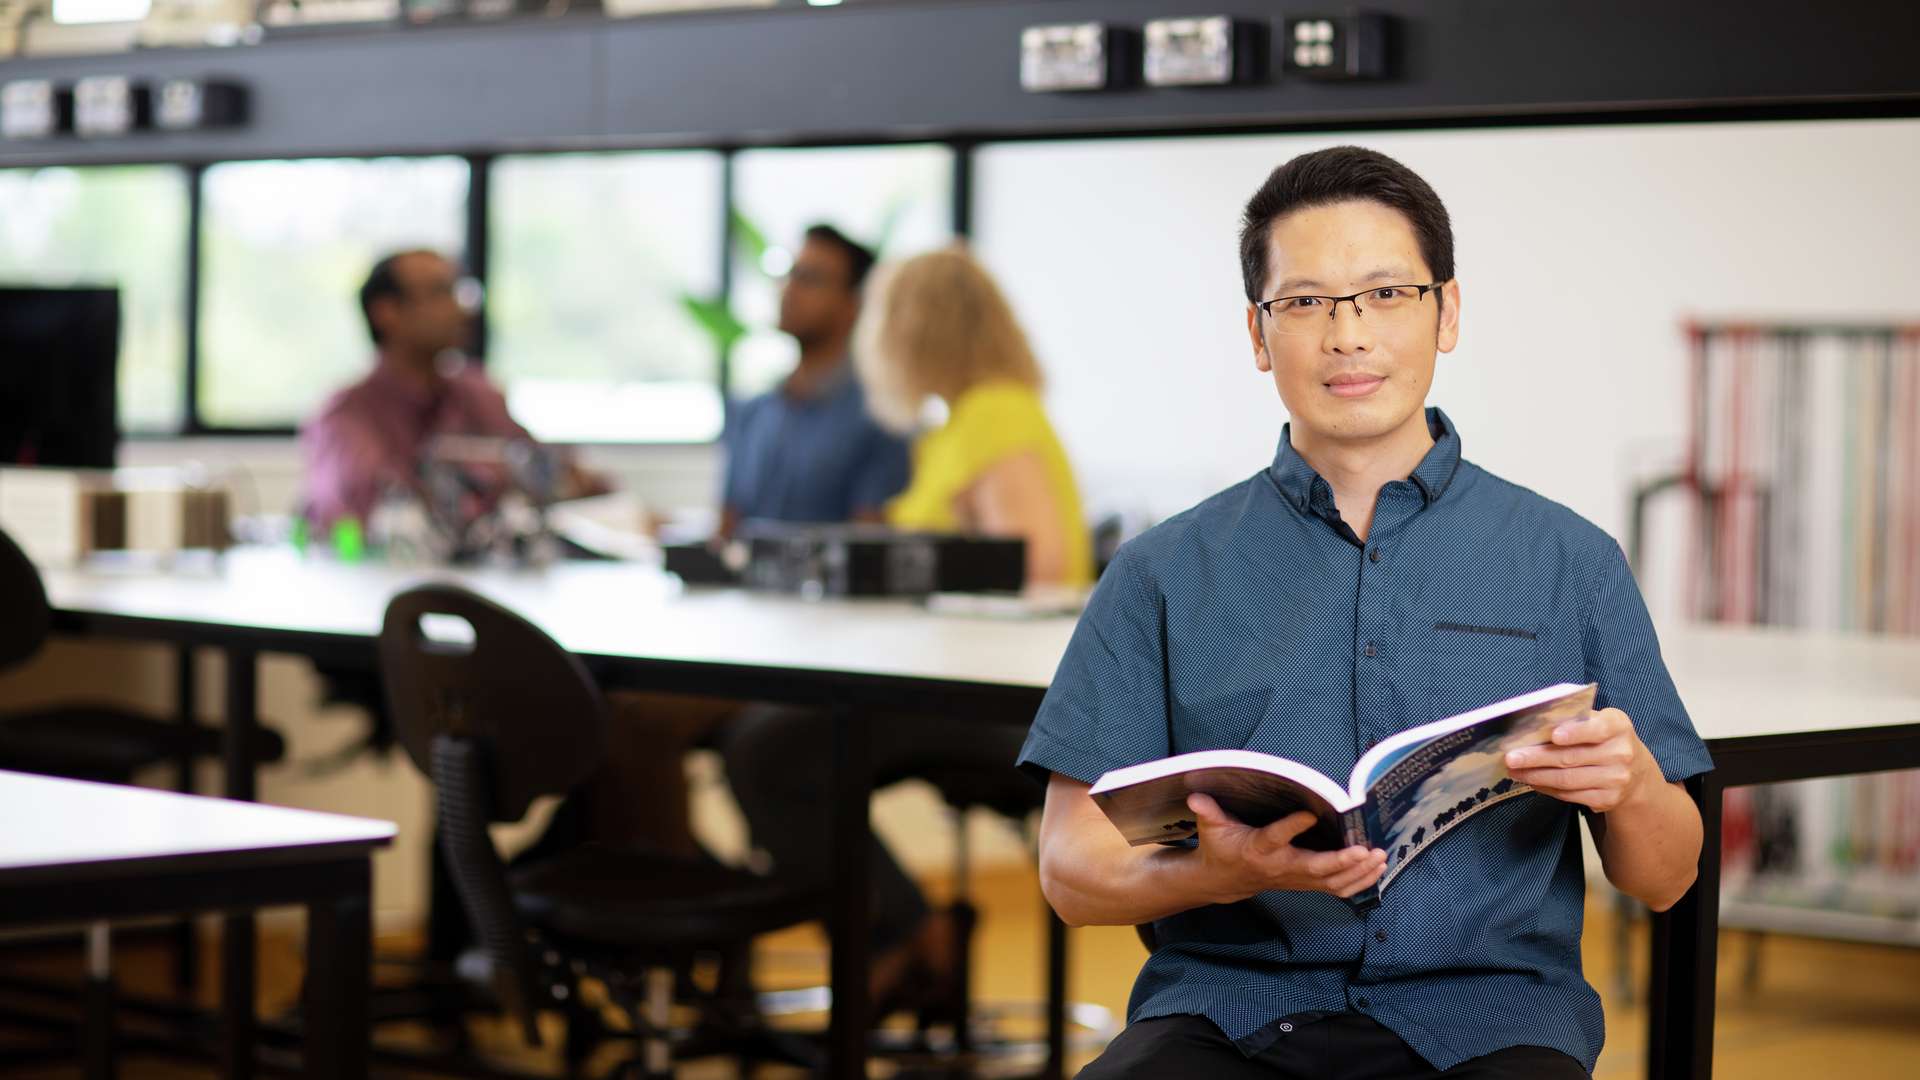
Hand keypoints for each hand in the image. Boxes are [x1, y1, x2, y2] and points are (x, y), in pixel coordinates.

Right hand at [1186, 793, 1385, 902]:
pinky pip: (1337, 889)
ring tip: (1380, 858)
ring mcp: (1296, 879)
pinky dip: (1359, 882)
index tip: (1310, 814)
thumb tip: (1194, 795)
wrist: (1224, 881)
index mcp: (1259, 848)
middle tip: (1366, 849)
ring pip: (1332, 883)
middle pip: (1315, 868)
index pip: (1276, 837)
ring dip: (1358, 873)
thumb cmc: (1221, 847)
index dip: (1292, 827)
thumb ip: (1207, 811)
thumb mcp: (1211, 827)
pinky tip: (1377, 870)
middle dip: (1342, 861)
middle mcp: (1281, 867)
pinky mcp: (1306, 884)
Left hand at [1504, 707, 1657, 812]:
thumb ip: (1573, 720)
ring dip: (1535, 776)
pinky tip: (1531, 781)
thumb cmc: (1604, 738)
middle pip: (1571, 757)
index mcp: (1618, 726)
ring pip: (1567, 780)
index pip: (1597, 729)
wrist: (1635, 771)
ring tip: (1514, 770)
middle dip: (1537, 758)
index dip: (1575, 733)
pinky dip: (1546, 788)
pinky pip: (1570, 795)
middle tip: (1511, 757)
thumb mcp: (1597, 721)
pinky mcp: (1607, 800)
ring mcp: (1616, 779)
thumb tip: (1533, 726)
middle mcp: (1621, 753)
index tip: (1554, 735)